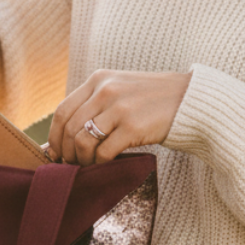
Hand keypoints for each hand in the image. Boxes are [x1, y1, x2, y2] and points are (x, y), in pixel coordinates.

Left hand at [48, 69, 190, 165]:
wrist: (190, 100)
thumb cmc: (152, 100)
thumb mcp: (119, 89)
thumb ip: (94, 104)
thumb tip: (65, 135)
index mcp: (98, 79)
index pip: (62, 110)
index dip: (54, 136)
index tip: (56, 152)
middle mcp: (105, 90)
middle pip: (69, 128)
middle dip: (66, 151)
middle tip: (71, 164)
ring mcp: (119, 108)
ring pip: (82, 141)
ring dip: (81, 159)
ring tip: (88, 164)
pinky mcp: (133, 127)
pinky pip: (104, 152)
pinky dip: (99, 163)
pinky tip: (105, 164)